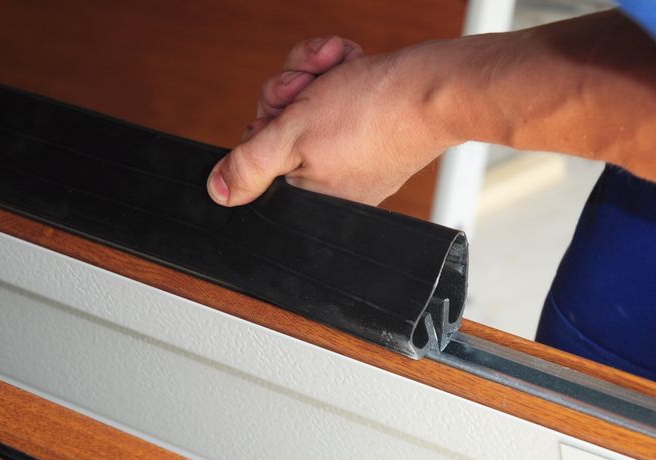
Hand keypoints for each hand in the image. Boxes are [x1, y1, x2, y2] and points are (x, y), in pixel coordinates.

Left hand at [207, 36, 455, 206]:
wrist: (436, 86)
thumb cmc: (373, 115)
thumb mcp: (292, 136)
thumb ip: (250, 165)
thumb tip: (219, 192)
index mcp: (314, 198)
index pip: (263, 165)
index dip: (263, 128)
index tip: (278, 113)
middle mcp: (335, 181)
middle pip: (281, 128)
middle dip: (289, 94)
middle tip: (308, 88)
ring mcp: (353, 152)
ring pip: (306, 103)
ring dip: (313, 75)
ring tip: (336, 68)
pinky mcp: (370, 124)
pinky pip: (337, 95)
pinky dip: (339, 72)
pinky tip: (350, 65)